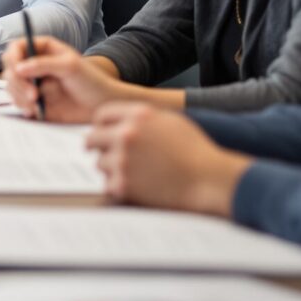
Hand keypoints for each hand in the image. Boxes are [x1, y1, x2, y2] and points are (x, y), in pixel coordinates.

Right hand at [2, 37, 124, 122]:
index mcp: (43, 49)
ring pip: (12, 87)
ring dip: (20, 96)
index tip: (17, 70)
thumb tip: (18, 68)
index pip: (17, 48)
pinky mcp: (34, 101)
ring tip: (38, 104)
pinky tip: (37, 110)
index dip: (13, 58)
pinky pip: (19, 103)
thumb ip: (44, 64)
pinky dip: (24, 107)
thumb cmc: (92, 81)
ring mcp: (33, 83)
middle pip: (10, 69)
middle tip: (33, 95)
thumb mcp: (70, 67)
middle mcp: (34, 65)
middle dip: (18, 83)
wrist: (103, 106)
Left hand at [83, 103, 250, 216]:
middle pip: (92, 138)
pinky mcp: (123, 184)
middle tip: (106, 153)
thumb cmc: (196, 150)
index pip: (101, 115)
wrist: (208, 179)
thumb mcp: (171, 120)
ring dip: (111, 168)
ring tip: (133, 172)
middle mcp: (126, 134)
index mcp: (138, 115)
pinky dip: (118, 186)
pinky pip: (107, 184)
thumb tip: (120, 121)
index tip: (103, 132)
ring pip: (100, 163)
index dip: (102, 125)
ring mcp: (123, 160)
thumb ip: (142, 117)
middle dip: (99, 146)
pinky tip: (136, 185)